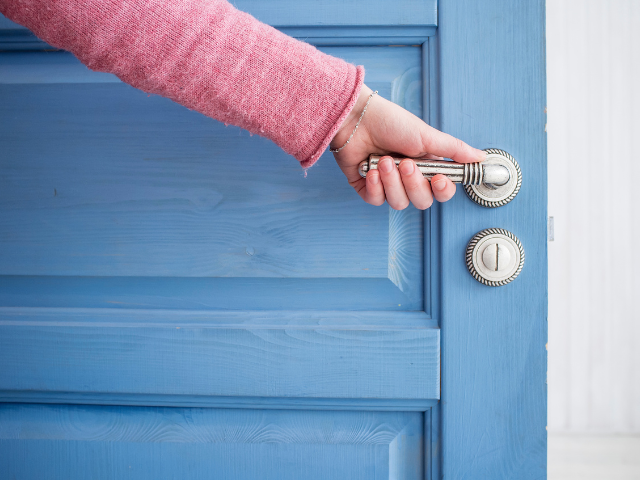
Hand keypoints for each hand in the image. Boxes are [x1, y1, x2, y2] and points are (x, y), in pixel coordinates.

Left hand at [330, 84, 486, 209]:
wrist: (356, 119)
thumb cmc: (390, 122)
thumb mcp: (426, 135)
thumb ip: (454, 150)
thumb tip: (481, 157)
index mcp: (425, 166)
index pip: (441, 191)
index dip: (442, 190)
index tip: (439, 178)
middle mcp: (408, 178)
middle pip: (421, 201)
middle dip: (412, 183)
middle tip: (405, 163)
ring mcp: (387, 184)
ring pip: (399, 203)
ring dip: (392, 182)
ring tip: (383, 160)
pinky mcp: (367, 188)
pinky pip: (376, 200)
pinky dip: (375, 186)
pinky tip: (371, 170)